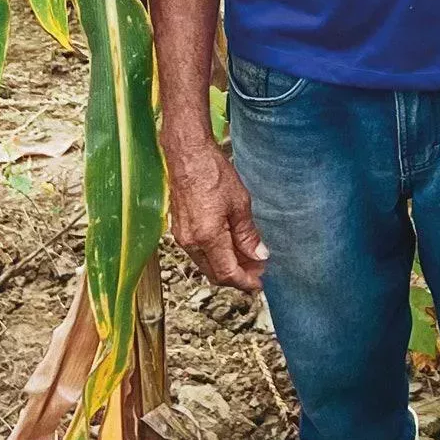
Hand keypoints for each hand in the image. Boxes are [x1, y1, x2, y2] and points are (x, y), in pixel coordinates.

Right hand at [163, 134, 267, 291]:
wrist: (188, 156)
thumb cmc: (213, 173)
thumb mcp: (240, 204)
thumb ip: (248, 234)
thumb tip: (259, 255)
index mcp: (208, 237)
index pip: (227, 273)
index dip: (245, 282)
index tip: (259, 284)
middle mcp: (191, 242)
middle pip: (215, 273)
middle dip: (238, 275)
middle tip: (258, 270)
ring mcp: (183, 237)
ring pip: (207, 264)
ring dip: (227, 265)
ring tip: (248, 256)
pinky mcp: (180, 228)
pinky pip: (199, 252)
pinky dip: (216, 254)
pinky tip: (231, 245)